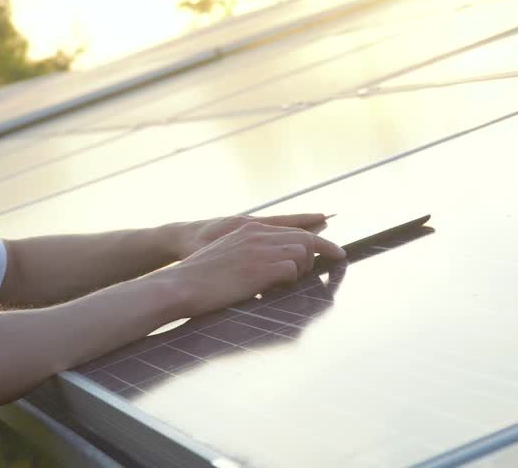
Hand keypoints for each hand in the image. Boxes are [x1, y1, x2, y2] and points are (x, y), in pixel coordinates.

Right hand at [158, 215, 345, 316]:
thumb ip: (248, 254)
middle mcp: (256, 235)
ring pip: (302, 252)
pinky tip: (274, 288)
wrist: (180, 285)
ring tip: (287, 282)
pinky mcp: (260, 268)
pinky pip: (292, 270)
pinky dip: (290, 281)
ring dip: (302, 270)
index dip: (318, 241)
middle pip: (304, 238)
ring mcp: (259, 250)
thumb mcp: (225, 256)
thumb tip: (270, 269)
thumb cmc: (198, 279)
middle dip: (322, 253)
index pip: (292, 230)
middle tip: (330, 267)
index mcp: (248, 230)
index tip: (336, 251)